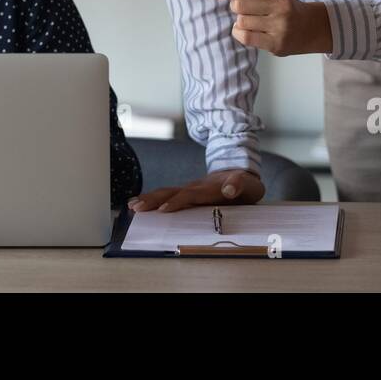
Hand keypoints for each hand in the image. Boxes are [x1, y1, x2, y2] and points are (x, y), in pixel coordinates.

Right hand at [127, 169, 265, 212]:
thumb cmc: (245, 184)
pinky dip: (151, 199)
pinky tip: (137, 204)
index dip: (178, 201)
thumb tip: (229, 189)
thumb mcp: (249, 185)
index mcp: (210, 188)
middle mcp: (195, 187)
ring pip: (166, 193)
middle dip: (154, 200)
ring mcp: (189, 189)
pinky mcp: (185, 193)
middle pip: (172, 192)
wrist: (238, 170)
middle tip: (137, 208)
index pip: (191, 194)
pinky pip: (166, 195)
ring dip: (149, 199)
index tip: (163, 210)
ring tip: (132, 206)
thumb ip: (239, 185)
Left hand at [209, 0, 331, 55]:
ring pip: (241, 21)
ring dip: (239, 20)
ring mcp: (281, 25)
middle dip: (235, 5)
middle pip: (239, 4)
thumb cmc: (281, 4)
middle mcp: (282, 4)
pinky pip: (245, 37)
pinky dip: (239, 32)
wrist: (308, 28)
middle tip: (243, 7)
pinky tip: (247, 29)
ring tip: (251, 19)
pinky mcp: (277, 43)